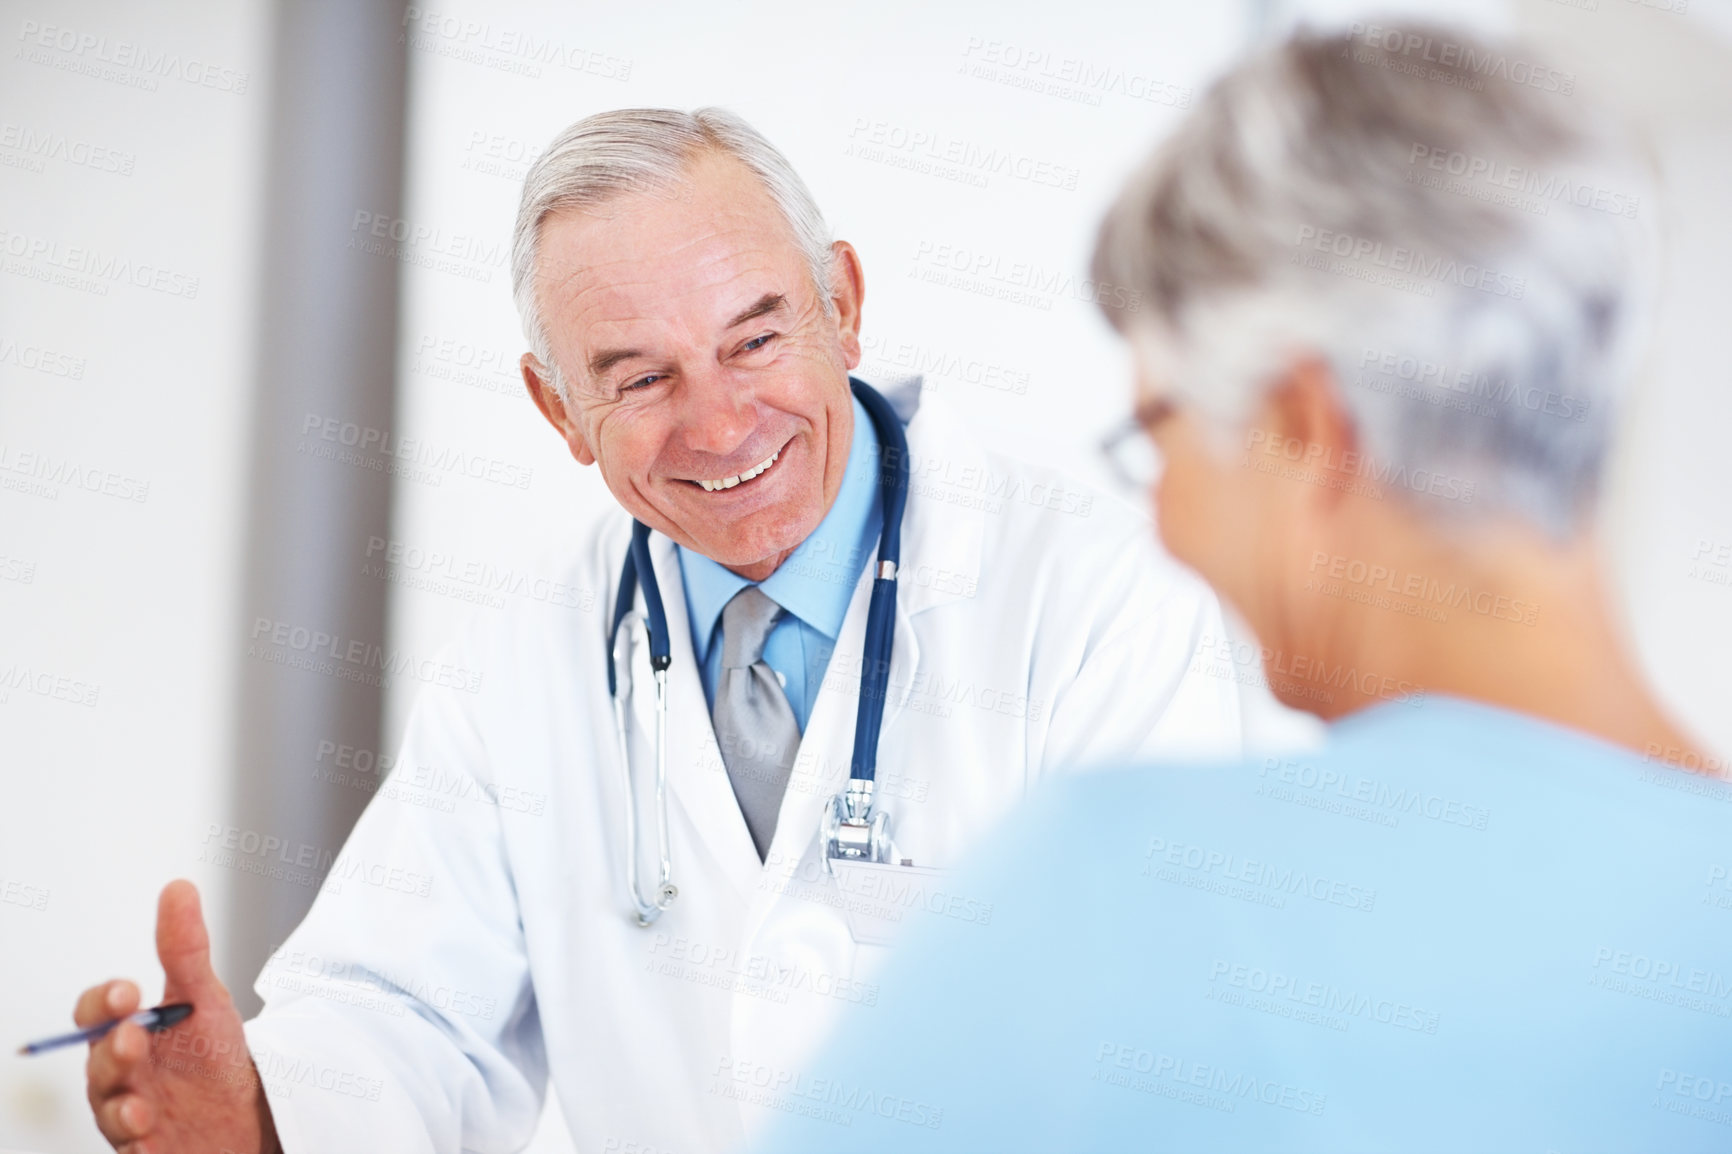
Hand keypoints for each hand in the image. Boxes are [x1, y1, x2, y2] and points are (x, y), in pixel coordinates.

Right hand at [78, 880, 279, 1153]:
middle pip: (97, 1062)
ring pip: (108, 1108)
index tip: (128, 991)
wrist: (245, 1118)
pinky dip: (134, 1142)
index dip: (104, 1002)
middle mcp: (123, 1073)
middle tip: (132, 1037)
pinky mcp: (147, 1148)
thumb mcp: (205, 1000)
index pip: (96, 1013)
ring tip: (140, 1104)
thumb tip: (178, 889)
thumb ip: (185, 949)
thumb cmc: (214, 1058)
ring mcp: (131, 1112)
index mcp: (129, 1032)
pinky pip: (129, 1150)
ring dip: (119, 1104)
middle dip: (111, 1050)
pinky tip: (146, 1133)